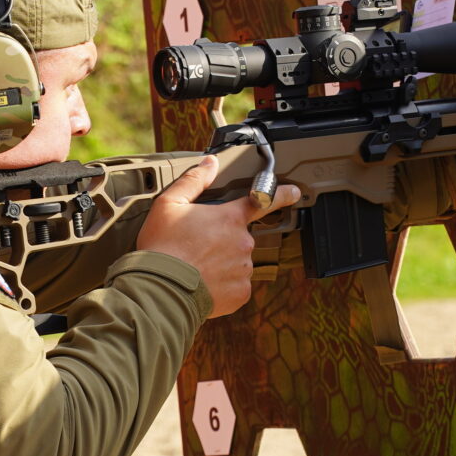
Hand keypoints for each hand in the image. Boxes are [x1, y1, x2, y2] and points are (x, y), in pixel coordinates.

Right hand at [136, 156, 300, 317]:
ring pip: (237, 262)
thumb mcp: (169, 204)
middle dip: (223, 240)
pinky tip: (203, 283)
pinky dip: (222, 285)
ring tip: (196, 267)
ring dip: (222, 263)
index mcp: (229, 218)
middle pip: (239, 237)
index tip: (293, 192)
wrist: (161, 290)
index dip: (281, 194)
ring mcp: (244, 268)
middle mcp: (243, 242)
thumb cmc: (163, 247)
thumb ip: (193, 181)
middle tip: (197, 247)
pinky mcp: (240, 292)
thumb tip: (210, 163)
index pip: (262, 200)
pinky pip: (236, 285)